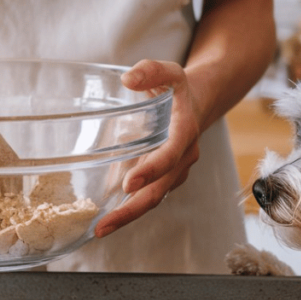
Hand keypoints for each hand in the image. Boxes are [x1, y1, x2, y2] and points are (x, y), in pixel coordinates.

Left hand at [95, 60, 203, 237]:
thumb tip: (128, 79)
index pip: (169, 156)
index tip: (129, 184)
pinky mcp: (164, 178)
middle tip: (103, 226)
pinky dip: (128, 207)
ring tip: (100, 228)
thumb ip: (151, 71)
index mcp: (184, 133)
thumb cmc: (181, 89)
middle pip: (159, 191)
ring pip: (153, 198)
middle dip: (131, 210)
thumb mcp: (171, 72)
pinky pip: (147, 195)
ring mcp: (174, 172)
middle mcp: (183, 158)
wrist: (201, 104)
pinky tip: (105, 217)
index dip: (150, 171)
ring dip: (127, 215)